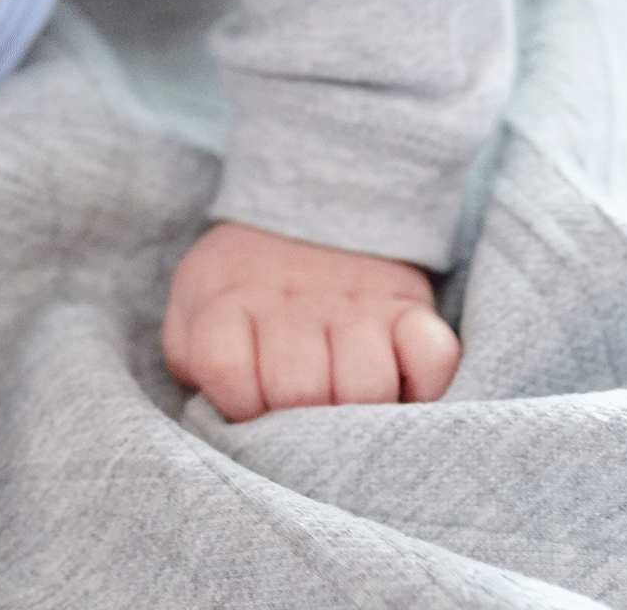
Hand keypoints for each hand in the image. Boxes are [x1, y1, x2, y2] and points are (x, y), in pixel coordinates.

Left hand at [161, 219, 460, 420]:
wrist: (308, 207)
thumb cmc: (245, 282)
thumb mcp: (196, 304)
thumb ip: (192, 354)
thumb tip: (213, 406)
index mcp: (229, 298)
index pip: (228, 373)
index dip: (239, 405)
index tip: (249, 404)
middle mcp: (293, 300)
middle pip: (300, 391)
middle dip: (299, 419)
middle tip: (301, 411)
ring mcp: (355, 303)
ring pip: (366, 388)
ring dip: (359, 413)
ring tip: (344, 402)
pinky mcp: (409, 307)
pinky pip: (433, 359)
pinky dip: (426, 386)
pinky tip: (399, 384)